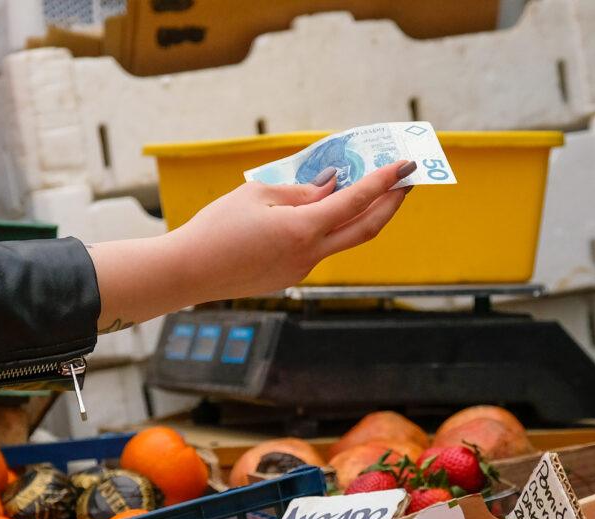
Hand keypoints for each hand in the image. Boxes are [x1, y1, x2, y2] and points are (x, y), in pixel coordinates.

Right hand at [87, 160, 416, 331]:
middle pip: (366, 229)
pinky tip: (313, 211)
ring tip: (358, 186)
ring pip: (339, 238)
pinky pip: (315, 248)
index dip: (385, 181)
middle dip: (391, 203)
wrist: (188, 272)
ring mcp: (301, 270)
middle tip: (406, 181)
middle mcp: (310, 255)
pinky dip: (324, 227)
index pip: (356, 201)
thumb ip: (301, 189)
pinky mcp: (288, 277)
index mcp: (303, 229)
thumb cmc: (216, 228)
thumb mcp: (257, 194)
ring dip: (354, 214)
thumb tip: (332, 186)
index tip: (405, 164)